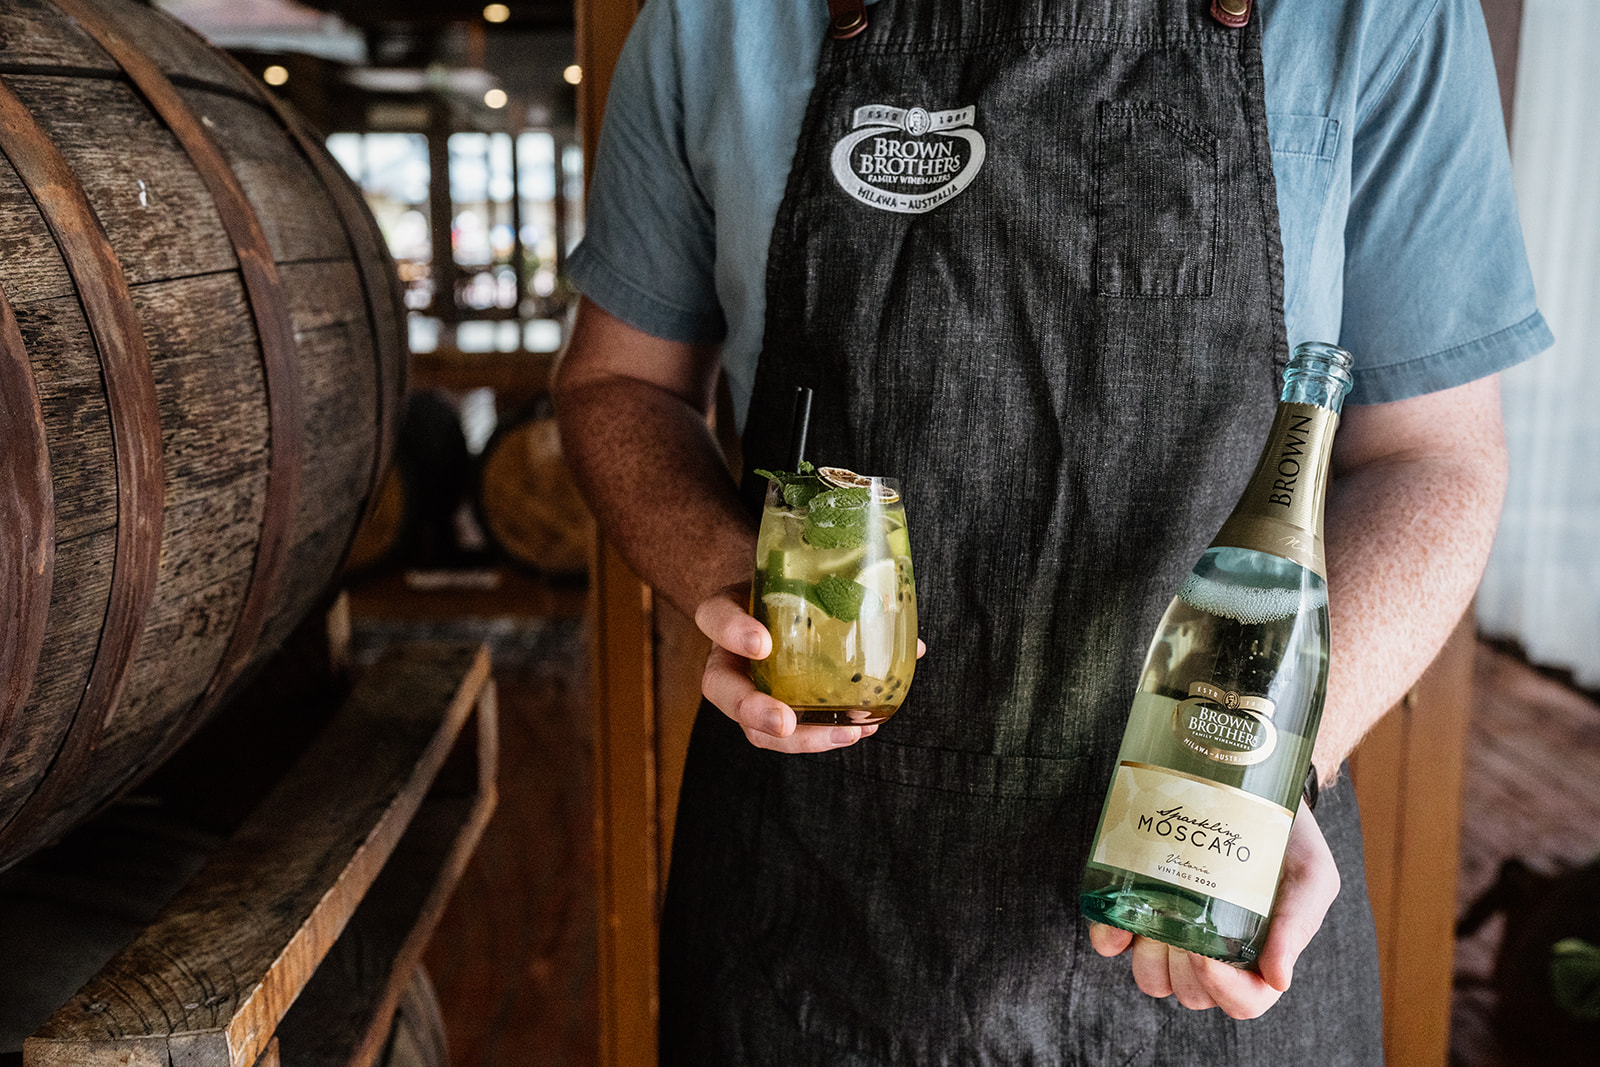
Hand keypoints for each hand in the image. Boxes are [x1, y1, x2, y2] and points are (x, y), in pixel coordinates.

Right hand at [694, 584, 877, 750]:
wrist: (772, 600)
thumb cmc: (785, 588)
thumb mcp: (800, 577)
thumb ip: (843, 591)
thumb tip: (914, 640)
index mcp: (727, 614)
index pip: (715, 617)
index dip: (733, 632)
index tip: (763, 644)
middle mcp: (727, 656)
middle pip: (720, 689)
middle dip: (753, 711)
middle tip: (785, 722)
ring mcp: (744, 688)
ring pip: (751, 725)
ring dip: (799, 738)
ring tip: (843, 734)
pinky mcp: (767, 709)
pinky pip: (787, 733)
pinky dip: (821, 736)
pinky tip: (857, 731)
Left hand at [1087, 799, 1339, 1018]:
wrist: (1247, 788)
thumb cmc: (1286, 840)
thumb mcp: (1310, 874)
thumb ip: (1299, 923)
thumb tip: (1278, 980)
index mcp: (1260, 958)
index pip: (1243, 1004)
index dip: (1222, 989)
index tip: (1206, 953)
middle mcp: (1215, 956)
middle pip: (1192, 993)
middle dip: (1184, 966)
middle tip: (1183, 918)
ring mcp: (1173, 937)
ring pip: (1152, 979)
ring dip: (1148, 956)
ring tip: (1157, 912)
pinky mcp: (1139, 913)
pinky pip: (1113, 945)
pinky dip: (1109, 938)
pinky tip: (1116, 917)